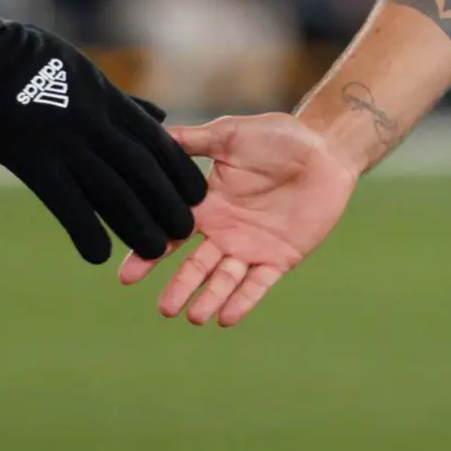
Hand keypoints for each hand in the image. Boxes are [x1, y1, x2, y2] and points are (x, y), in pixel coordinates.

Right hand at [0, 0, 203, 263]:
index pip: (156, 141)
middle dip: (168, 203)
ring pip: (113, 190)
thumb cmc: (31, 59)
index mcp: (107, 99)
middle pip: (143, 170)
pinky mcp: (32, 160)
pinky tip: (98, 255)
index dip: (181, 172)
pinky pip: (67, 202)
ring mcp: (64, 142)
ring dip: (138, 224)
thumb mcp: (86, 71)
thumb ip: (122, 101)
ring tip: (155, 250)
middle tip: (185, 232)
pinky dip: (86, 231)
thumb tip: (159, 116)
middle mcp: (93, 122)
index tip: (197, 196)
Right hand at [117, 112, 358, 326]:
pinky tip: (227, 318)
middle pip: (196, 266)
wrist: (323, 149)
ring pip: (224, 280)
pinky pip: (259, 284)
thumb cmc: (276, 137)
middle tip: (164, 309)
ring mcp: (251, 247)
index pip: (172, 234)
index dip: (149, 254)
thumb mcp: (229, 135)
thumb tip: (151, 132)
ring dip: (209, 299)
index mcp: (207, 204)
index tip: (126, 276)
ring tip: (194, 317)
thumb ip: (192, 141)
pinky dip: (243, 301)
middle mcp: (224, 232)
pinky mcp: (280, 258)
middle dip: (179, 287)